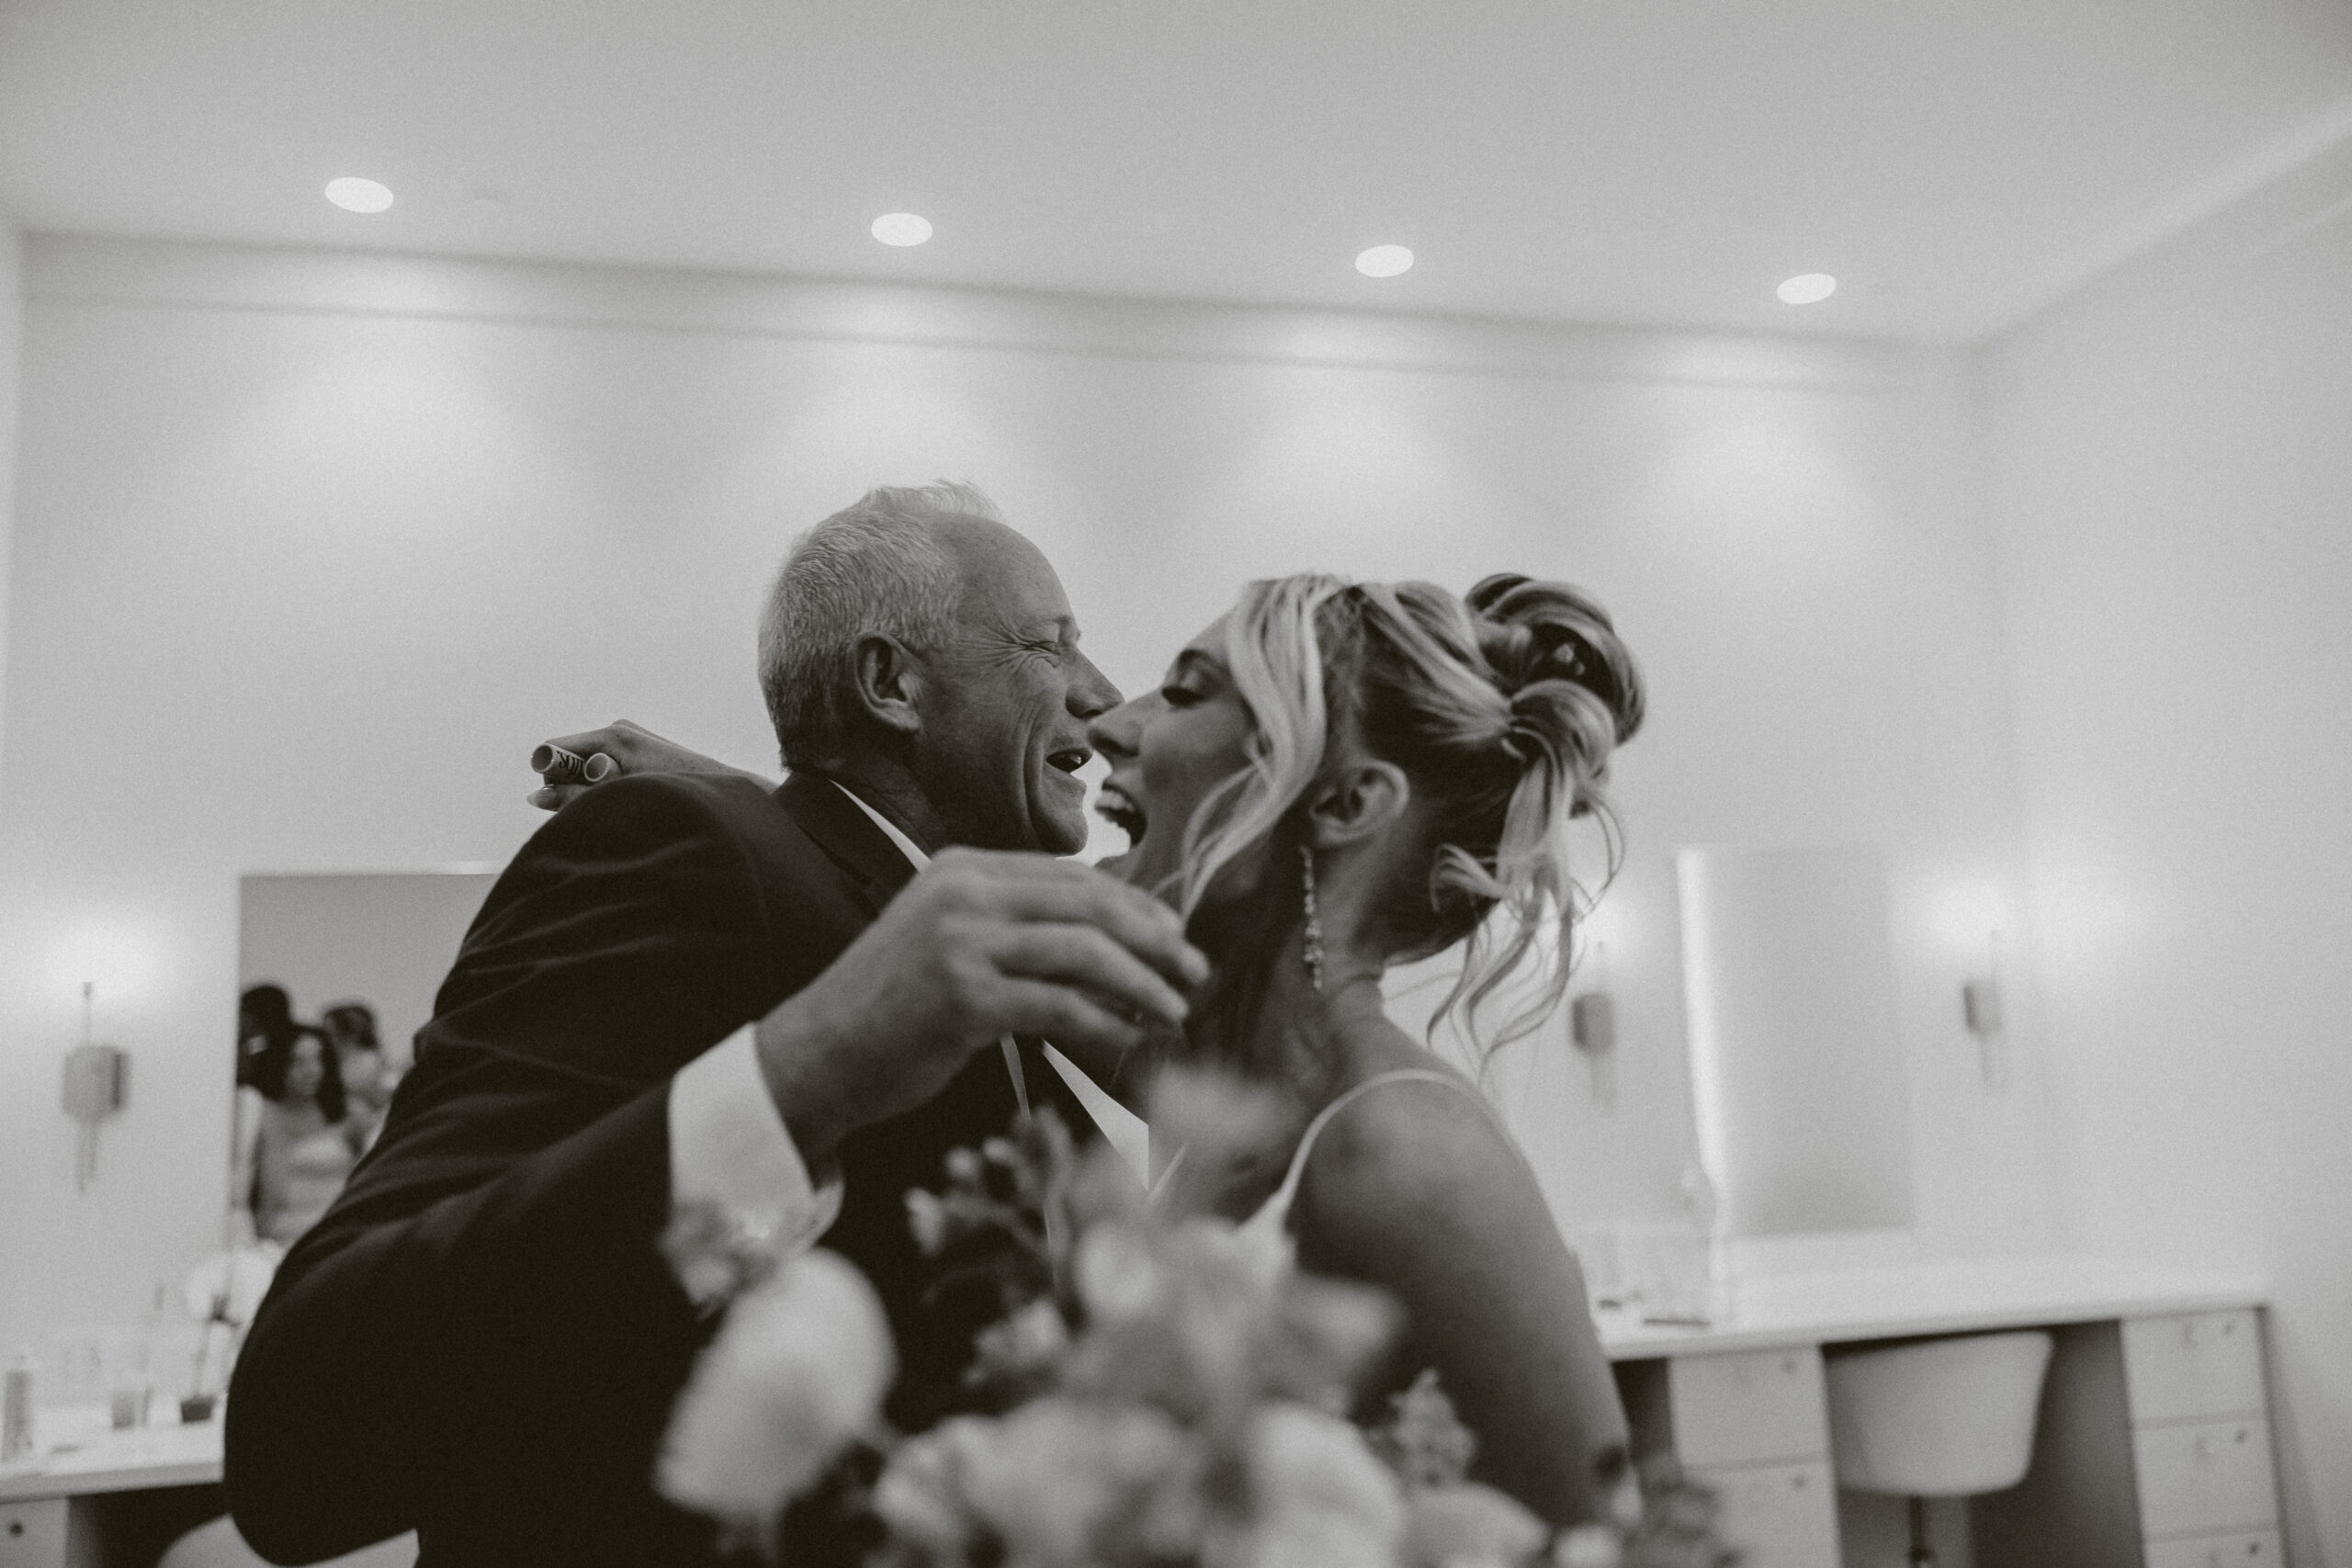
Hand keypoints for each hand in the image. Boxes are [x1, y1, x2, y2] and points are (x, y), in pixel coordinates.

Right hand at [526, 720, 773, 809]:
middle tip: (601, 804)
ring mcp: (631, 740)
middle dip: (571, 786)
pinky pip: (604, 769)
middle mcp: (619, 731)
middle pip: (568, 759)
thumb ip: (575, 799)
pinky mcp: (639, 752)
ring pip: (586, 768)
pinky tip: (630, 801)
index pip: (553, 750)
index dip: (550, 777)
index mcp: (613, 736)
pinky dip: (606, 788)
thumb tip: (534, 796)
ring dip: (591, 791)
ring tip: (623, 803)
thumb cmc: (674, 798)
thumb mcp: (617, 800)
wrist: (724, 795)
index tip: (560, 799)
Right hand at [752, 849, 1208, 1168]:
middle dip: (1156, 941)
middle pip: (1090, 905)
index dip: (1137, 906)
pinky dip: (1107, 1025)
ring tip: (1176, 1013)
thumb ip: (1014, 925)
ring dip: (1144, 986)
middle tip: (1196, 974)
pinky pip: (1062, 1007)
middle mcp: (964, 892)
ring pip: (1086, 953)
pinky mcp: (963, 999)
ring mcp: (961, 943)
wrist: (816, 1054)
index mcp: (964, 867)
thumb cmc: (892, 1007)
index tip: (1177, 938)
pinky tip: (1129, 1043)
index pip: (1074, 875)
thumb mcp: (950, 940)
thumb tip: (1113, 938)